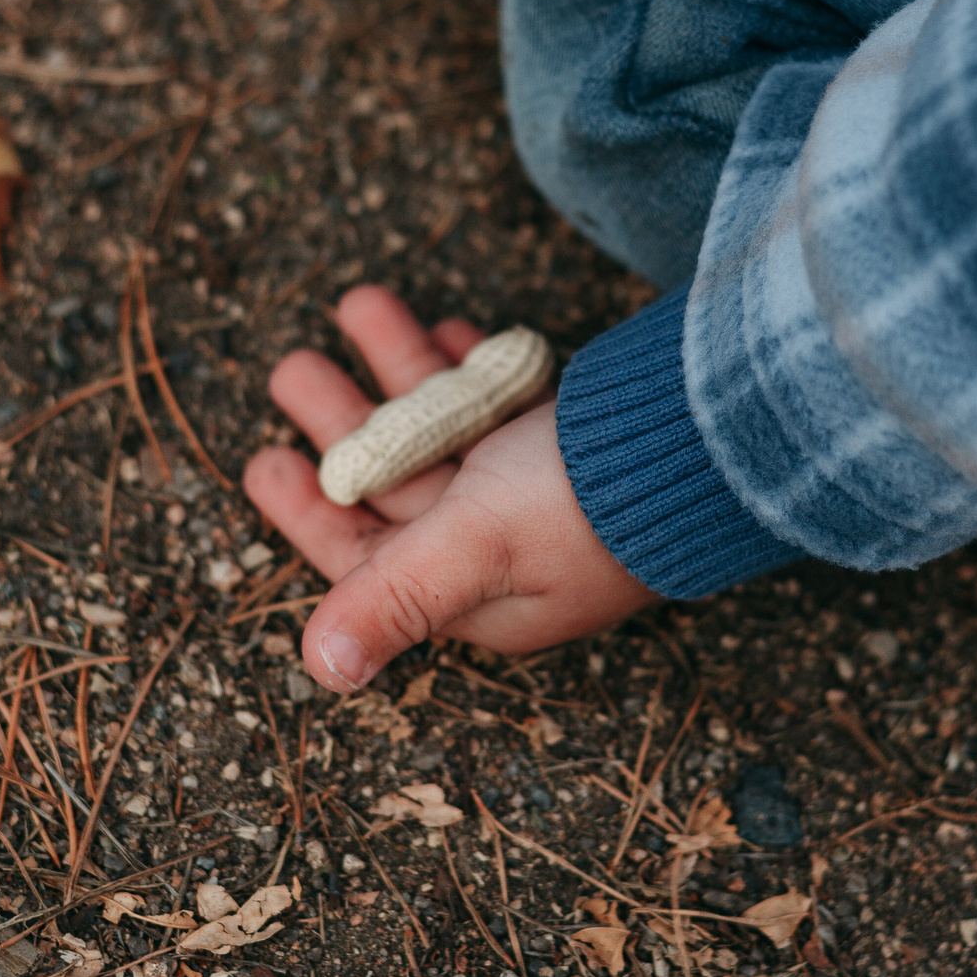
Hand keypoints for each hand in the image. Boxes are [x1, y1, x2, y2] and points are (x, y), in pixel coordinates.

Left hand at [243, 287, 658, 693]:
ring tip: (359, 305)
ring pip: (443, 430)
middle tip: (292, 367)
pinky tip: (445, 328)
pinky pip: (501, 402)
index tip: (263, 459)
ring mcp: (543, 491)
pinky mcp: (578, 442)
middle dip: (343, 423)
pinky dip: (466, 365)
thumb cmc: (591, 504)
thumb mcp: (474, 547)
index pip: (370, 562)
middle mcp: (505, 549)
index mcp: (478, 593)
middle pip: (399, 485)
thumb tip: (318, 672)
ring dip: (396, 373)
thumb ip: (393, 599)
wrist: (713, 443)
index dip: (310, 512)